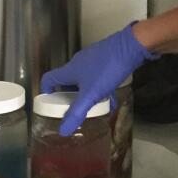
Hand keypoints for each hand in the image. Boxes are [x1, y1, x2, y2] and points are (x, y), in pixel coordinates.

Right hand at [41, 23, 156, 136]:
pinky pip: (98, 78)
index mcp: (69, 70)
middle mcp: (78, 63)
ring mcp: (92, 60)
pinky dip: (101, 90)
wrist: (131, 46)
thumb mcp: (91, 94)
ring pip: (84, 81)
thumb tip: (63, 131)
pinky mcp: (106, 59)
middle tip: (73, 111)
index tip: (50, 104)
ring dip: (86, 95)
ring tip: (92, 109)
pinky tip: (110, 101)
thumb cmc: (107, 68)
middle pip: (66, 82)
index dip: (46, 92)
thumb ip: (77, 112)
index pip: (49, 79)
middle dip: (69, 97)